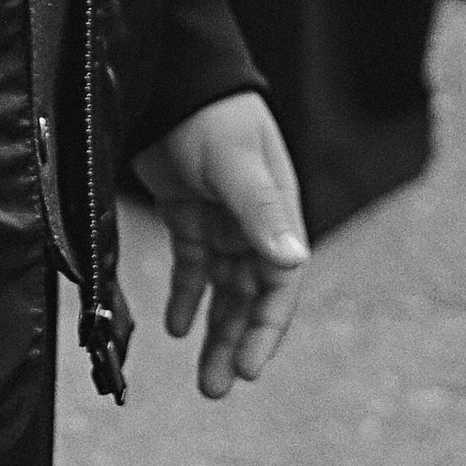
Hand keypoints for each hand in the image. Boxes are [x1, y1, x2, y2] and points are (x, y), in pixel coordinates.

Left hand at [133, 92, 308, 396]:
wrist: (173, 77)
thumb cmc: (214, 115)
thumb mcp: (239, 164)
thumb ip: (262, 212)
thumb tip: (292, 260)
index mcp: (276, 214)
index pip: (280, 284)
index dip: (265, 328)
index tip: (246, 368)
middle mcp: (253, 223)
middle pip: (250, 297)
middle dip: (237, 342)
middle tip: (217, 388)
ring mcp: (221, 219)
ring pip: (223, 289)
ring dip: (215, 330)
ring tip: (202, 377)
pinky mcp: (189, 213)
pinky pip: (193, 265)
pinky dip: (187, 296)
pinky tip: (175, 326)